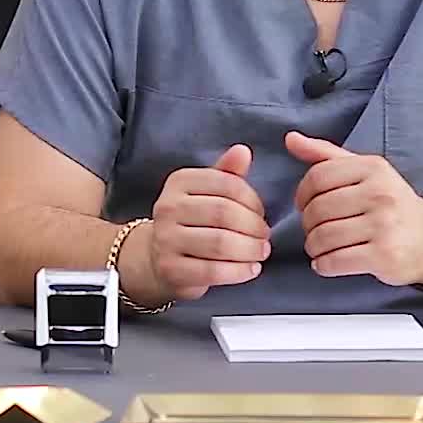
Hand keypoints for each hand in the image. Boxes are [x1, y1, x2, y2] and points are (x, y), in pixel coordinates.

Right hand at [144, 144, 271, 301]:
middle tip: (265, 236)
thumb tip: (243, 151)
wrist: (157, 258)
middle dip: (253, 226)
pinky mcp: (171, 269)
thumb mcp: (207, 193)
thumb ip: (228, 173)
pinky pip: (213, 270)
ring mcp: (166, 239)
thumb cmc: (191, 222)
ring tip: (260, 251)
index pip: (227, 184)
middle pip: (224, 213)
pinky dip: (240, 271)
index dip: (253, 200)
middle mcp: (168, 207)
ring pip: (220, 243)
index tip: (261, 213)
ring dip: (250, 249)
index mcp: (179, 182)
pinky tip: (251, 269)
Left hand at [286, 131, 422, 287]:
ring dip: (313, 247)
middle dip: (307, 224)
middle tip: (314, 230)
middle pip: (317, 209)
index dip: (302, 195)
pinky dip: (323, 265)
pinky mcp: (384, 255)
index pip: (318, 177)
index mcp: (373, 167)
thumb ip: (326, 155)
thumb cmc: (391, 203)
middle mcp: (380, 193)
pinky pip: (335, 261)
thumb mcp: (365, 171)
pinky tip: (327, 262)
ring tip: (320, 247)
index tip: (304, 206)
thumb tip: (290, 139)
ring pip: (323, 237)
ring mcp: (384, 225)